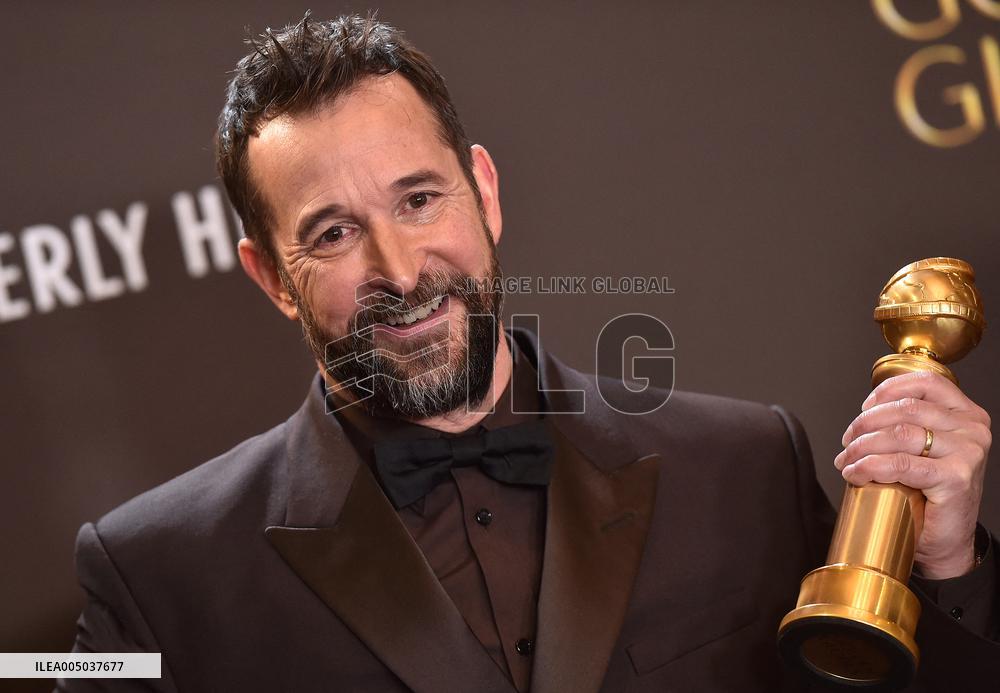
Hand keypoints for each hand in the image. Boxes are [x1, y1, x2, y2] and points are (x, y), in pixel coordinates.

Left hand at [833, 371, 990, 578]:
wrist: (945, 543)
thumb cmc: (929, 496)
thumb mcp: (924, 449)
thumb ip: (908, 424)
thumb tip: (865, 413)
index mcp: (966, 414)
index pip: (925, 383)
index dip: (887, 391)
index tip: (864, 409)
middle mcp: (972, 429)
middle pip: (905, 409)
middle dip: (865, 424)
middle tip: (847, 444)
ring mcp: (967, 453)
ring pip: (899, 433)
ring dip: (861, 446)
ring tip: (847, 461)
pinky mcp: (955, 478)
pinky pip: (900, 464)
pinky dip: (869, 466)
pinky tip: (854, 474)